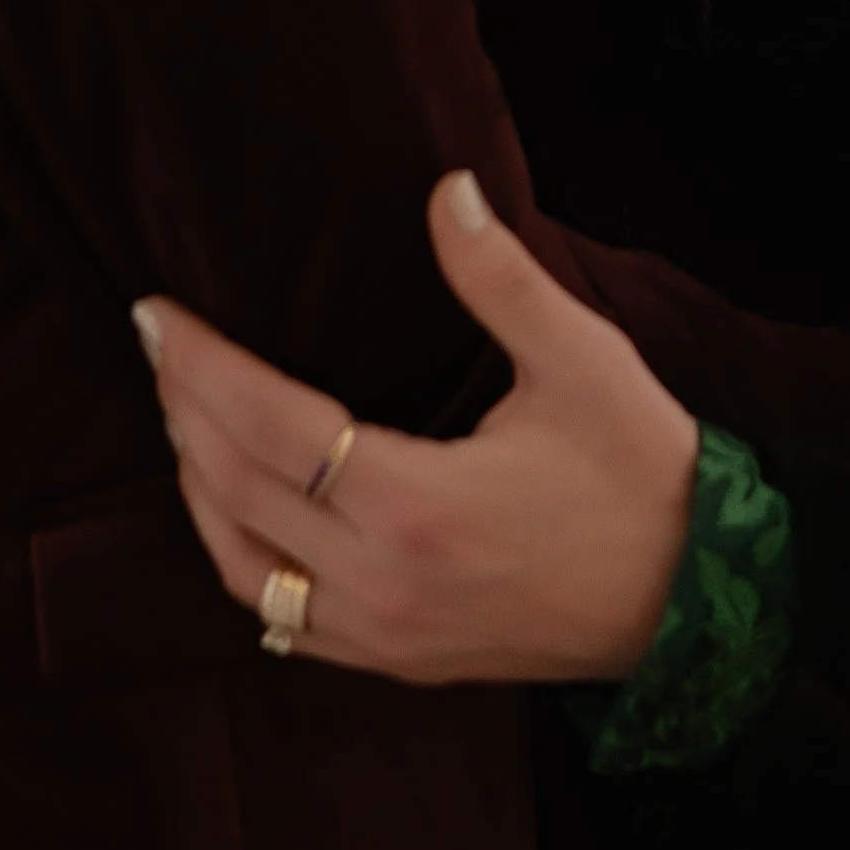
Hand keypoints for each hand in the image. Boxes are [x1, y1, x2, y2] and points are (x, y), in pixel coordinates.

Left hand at [134, 171, 699, 685]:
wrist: (693, 604)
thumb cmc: (639, 474)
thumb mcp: (581, 361)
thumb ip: (499, 278)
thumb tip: (448, 189)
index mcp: (414, 504)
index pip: (268, 426)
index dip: (201, 366)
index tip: (156, 313)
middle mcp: (380, 582)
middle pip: (235, 494)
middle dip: (181, 414)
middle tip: (155, 345)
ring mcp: (384, 633)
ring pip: (243, 570)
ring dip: (197, 490)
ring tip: (179, 418)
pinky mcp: (399, 660)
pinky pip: (284, 620)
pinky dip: (240, 561)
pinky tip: (232, 515)